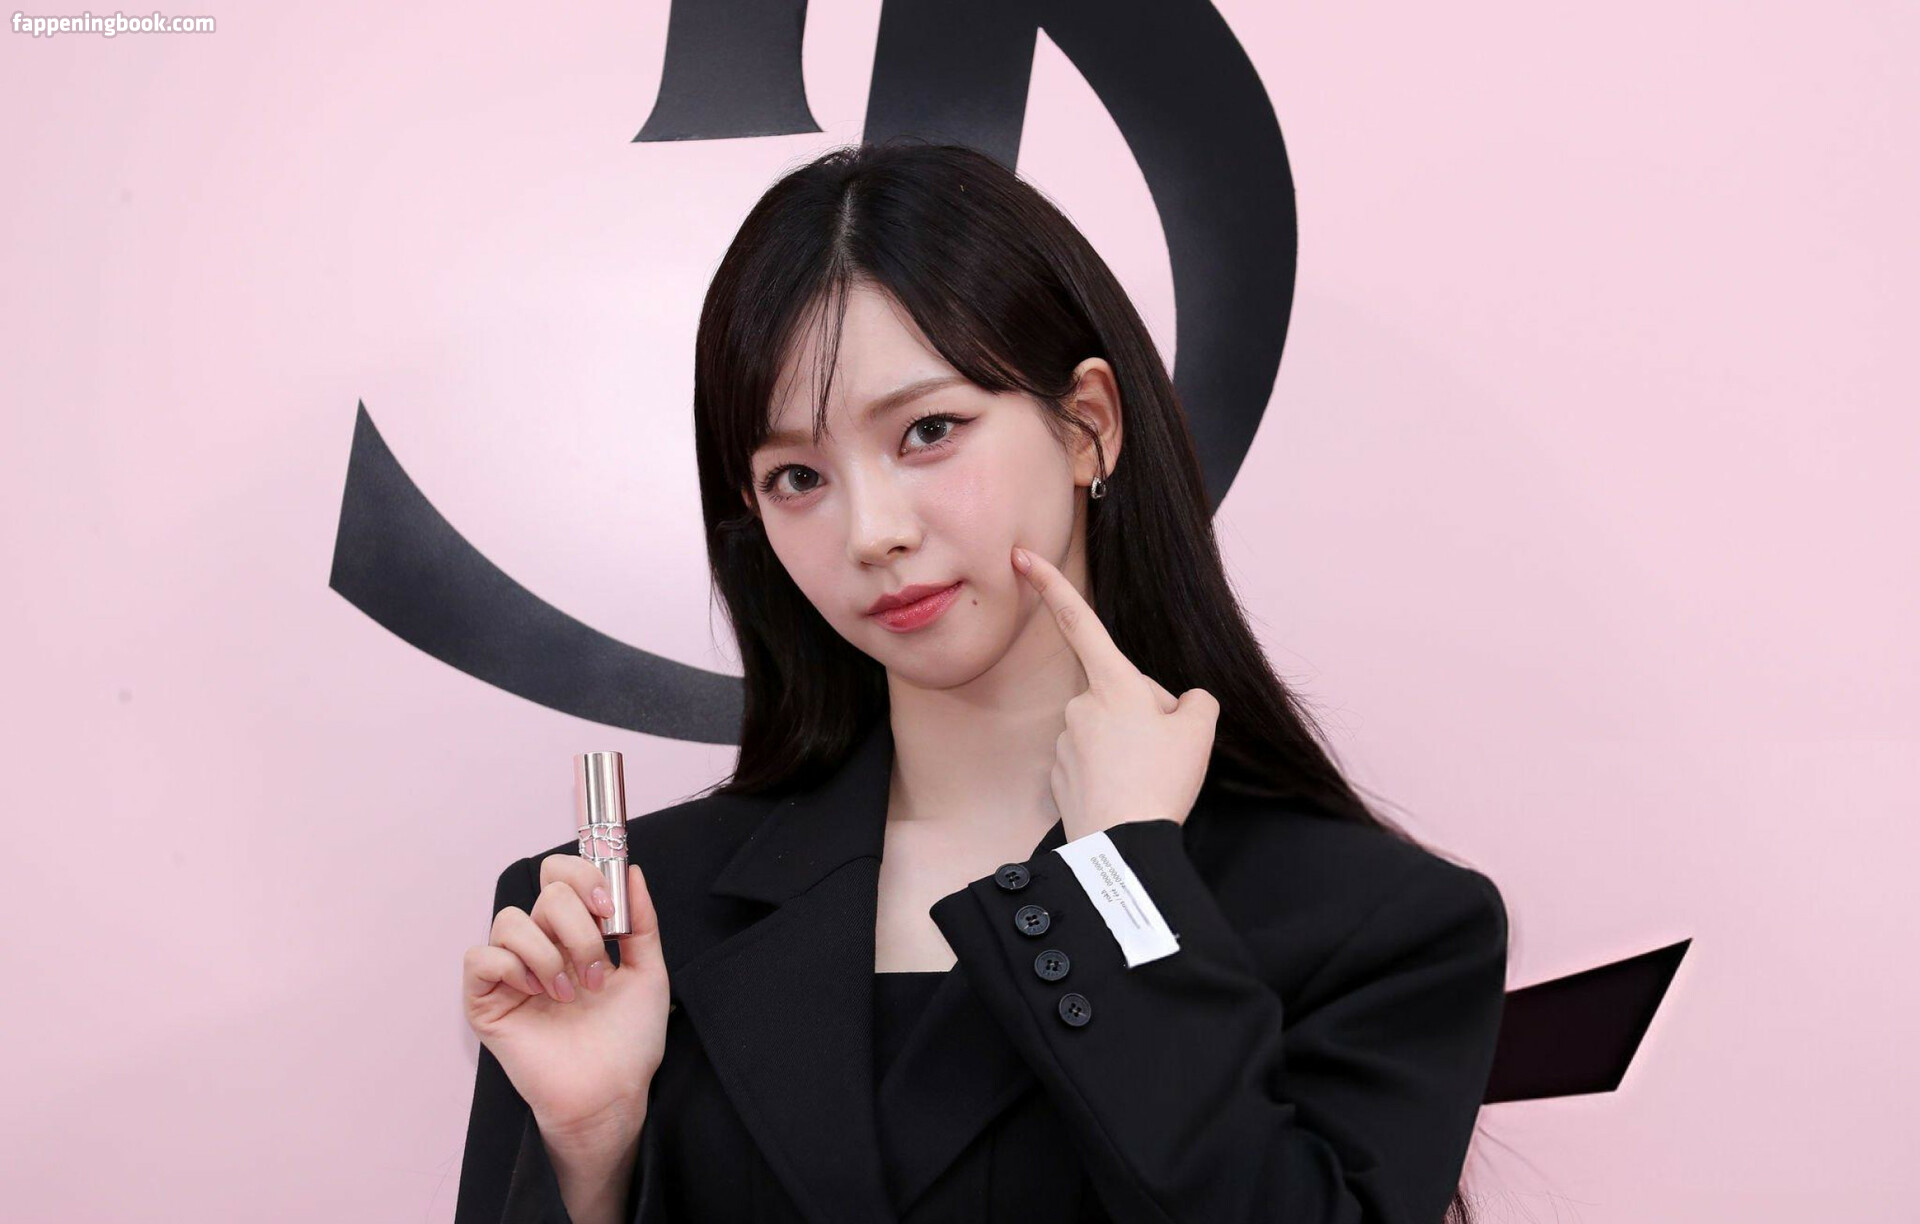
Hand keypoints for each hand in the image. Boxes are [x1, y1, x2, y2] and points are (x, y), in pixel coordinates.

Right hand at [462, 854, 670, 1148]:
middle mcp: (542, 945)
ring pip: (510, 920)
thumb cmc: (629, 1040)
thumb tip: (633, 872)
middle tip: (597, 970)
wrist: (611, 1092)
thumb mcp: (648, 972)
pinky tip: (536, 993)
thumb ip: (641, 921)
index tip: (606, 909)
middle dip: (578, 927)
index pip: (562, 875)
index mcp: (575, 933)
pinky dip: (510, 966)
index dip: (583, 876)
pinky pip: (480, 957)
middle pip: (545, 892)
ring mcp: (512, 972)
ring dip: (548, 953)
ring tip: (570, 994)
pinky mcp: (486, 1001)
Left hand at [1013, 544, 1219, 841]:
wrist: (1124, 846)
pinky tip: (1129, 792)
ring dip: (1129, 744)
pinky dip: (1113, 771)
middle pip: (1116, 692)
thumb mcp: (1200, 730)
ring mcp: (1067, 741)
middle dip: (1141, 711)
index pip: (1079, 621)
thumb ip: (1193, 702)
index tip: (1021, 555)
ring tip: (1148, 776)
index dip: (1050, 583)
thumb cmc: (1160, 780)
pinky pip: (1094, 761)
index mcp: (1113, 683)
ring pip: (1107, 730)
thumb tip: (1179, 704)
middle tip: (1164, 750)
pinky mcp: (1060, 775)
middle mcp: (1080, 705)